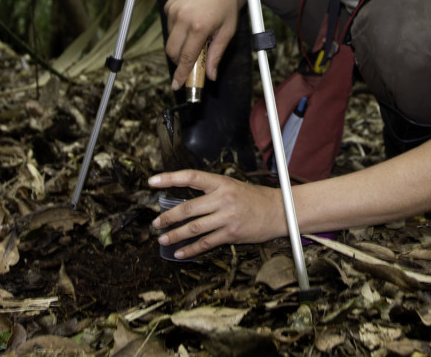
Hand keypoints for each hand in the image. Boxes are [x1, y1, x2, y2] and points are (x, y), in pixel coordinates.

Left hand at [149, 170, 284, 258]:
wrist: (279, 211)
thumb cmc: (254, 198)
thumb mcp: (232, 187)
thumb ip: (211, 192)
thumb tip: (185, 200)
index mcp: (221, 182)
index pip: (191, 177)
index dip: (170, 178)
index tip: (152, 182)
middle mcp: (223, 198)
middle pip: (188, 208)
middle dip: (168, 217)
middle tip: (155, 223)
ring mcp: (227, 217)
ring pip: (194, 228)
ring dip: (175, 235)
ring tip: (163, 239)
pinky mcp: (232, 234)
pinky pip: (206, 243)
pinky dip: (191, 249)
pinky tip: (180, 253)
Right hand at [163, 0, 244, 89]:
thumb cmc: (227, 0)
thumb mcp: (228, 29)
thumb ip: (218, 53)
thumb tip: (211, 75)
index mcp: (200, 26)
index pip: (186, 57)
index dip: (181, 74)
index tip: (177, 85)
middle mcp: (183, 18)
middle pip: (172, 51)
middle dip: (178, 62)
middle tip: (190, 64)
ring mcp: (174, 10)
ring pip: (169, 39)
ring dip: (179, 46)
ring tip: (196, 38)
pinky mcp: (169, 5)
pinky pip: (169, 26)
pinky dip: (178, 31)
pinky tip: (191, 23)